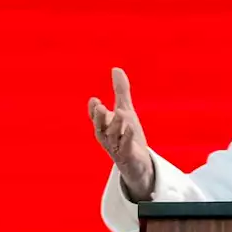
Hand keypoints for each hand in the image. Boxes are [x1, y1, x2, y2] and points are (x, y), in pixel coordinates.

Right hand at [89, 67, 154, 200]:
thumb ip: (120, 91)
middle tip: (100, 106)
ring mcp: (117, 147)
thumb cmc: (128, 135)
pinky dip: (127, 137)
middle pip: (100, 127)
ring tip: (120, 113)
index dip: (93, 110)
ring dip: (115, 125)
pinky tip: (131, 128)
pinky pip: (126, 146)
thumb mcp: (126, 110)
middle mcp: (107, 137)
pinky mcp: (127, 156)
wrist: (138, 162)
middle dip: (99, 117)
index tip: (94, 100)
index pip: (95, 117)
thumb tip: (116, 69)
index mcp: (104, 126)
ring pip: (113, 136)